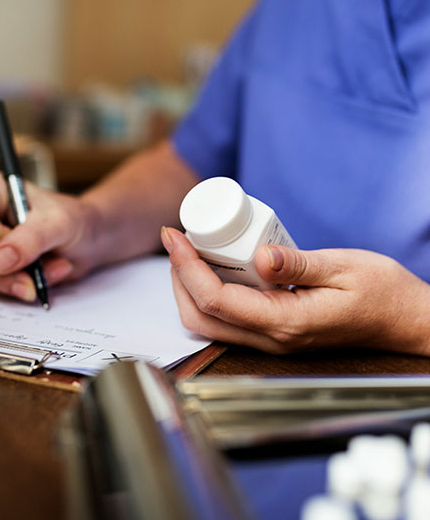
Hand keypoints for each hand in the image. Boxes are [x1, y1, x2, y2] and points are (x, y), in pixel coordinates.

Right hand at [0, 171, 100, 301]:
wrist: (87, 240)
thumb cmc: (72, 219)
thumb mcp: (58, 224)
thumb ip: (29, 240)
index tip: (25, 243)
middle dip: (7, 269)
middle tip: (39, 272)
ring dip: (20, 279)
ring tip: (52, 266)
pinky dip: (23, 285)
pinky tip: (45, 274)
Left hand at [161, 226, 429, 354]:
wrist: (402, 321)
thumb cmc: (381, 294)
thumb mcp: (344, 269)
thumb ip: (298, 265)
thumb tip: (259, 256)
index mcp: (286, 322)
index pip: (216, 300)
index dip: (186, 266)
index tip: (174, 235)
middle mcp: (271, 338)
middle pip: (200, 318)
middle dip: (178, 278)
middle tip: (177, 241)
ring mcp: (270, 340)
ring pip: (209, 323)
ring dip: (189, 288)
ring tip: (189, 251)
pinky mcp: (272, 333)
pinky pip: (226, 320)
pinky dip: (208, 294)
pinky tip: (213, 266)